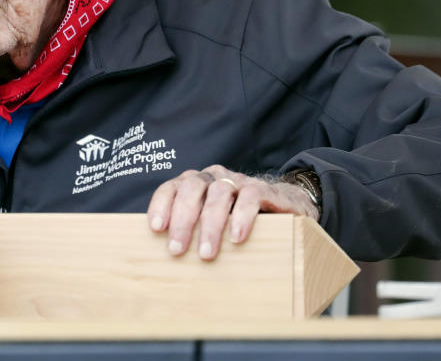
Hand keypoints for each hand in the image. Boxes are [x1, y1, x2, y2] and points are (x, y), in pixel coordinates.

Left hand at [146, 165, 319, 260]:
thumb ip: (191, 233)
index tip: (156, 228)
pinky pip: (250, 197)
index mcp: (195, 184)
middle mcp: (214, 178)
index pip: (171, 187)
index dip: (161, 205)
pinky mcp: (263, 190)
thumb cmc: (237, 221)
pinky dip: (242, 217)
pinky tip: (237, 238)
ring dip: (210, 225)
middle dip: (182, 219)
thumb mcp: (210, 225)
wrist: (284, 206)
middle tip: (177, 250)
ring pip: (219, 194)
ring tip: (206, 254)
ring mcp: (238, 181)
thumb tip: (164, 262)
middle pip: (191, 189)